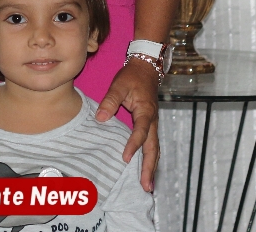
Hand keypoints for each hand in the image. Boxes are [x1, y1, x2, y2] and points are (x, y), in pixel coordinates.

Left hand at [95, 57, 160, 191]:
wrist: (146, 69)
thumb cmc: (132, 77)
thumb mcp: (119, 85)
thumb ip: (110, 101)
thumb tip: (101, 118)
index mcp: (145, 111)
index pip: (140, 132)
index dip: (133, 145)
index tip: (125, 158)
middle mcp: (152, 121)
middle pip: (153, 148)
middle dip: (149, 167)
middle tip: (145, 185)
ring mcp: (153, 124)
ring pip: (154, 149)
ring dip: (151, 167)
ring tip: (147, 185)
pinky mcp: (150, 126)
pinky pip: (151, 145)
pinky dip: (149, 159)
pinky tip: (144, 171)